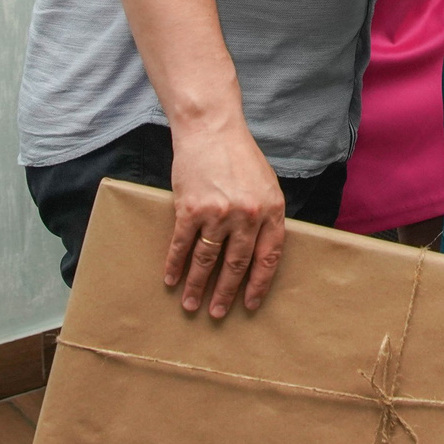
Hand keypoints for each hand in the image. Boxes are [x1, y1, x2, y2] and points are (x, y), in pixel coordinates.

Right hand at [163, 117, 288, 317]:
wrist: (211, 129)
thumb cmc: (239, 157)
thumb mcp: (266, 185)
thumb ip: (266, 217)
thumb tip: (261, 253)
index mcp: (271, 210)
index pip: (269, 257)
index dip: (259, 284)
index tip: (250, 304)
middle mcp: (247, 215)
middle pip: (236, 265)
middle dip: (226, 293)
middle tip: (218, 313)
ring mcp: (218, 213)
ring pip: (207, 261)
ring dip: (198, 286)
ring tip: (192, 305)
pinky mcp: (190, 209)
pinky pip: (182, 246)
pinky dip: (175, 265)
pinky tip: (171, 280)